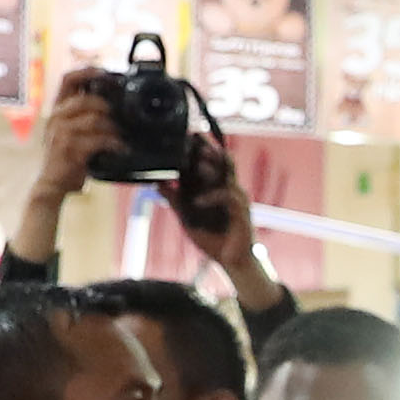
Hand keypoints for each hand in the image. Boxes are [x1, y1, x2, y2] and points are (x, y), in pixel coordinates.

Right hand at [10, 71, 128, 261]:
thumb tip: (110, 106)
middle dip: (107, 107)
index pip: (68, 78)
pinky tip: (119, 149)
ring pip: (95, 119)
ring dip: (112, 128)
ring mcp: (61, 132)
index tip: (106, 73)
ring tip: (120, 137)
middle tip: (119, 118)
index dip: (88, 71)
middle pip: (86, 99)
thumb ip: (82, 117)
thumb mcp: (69, 132)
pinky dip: (113, 144)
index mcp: (57, 110)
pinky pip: (98, 139)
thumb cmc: (65, 160)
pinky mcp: (70, 148)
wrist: (51, 186)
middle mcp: (56, 117)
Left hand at [166, 142, 284, 312]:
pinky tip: (198, 201)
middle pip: (220, 160)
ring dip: (213, 166)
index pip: (208, 161)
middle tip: (193, 137)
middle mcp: (227, 187)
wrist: (232, 263)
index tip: (185, 136)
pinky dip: (211, 197)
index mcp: (216, 187)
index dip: (199, 147)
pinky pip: (227, 197)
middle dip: (208, 148)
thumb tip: (158, 183)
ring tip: (198, 163)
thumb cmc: (213, 240)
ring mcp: (236, 198)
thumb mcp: (187, 218)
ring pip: (227, 174)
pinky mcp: (241, 211)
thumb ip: (175, 200)